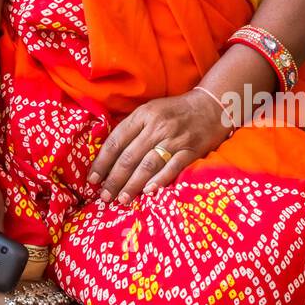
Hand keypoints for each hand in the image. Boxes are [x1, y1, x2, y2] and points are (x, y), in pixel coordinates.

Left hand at [87, 88, 231, 204]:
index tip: (92, 178)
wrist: (211, 106)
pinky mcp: (191, 150)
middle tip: (104, 196)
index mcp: (143, 115)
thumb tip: (108, 154)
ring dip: (132, 185)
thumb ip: (132, 128)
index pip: (116, 141)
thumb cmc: (175, 111)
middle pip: (129, 156)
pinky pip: (173, 168)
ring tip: (121, 199)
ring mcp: (175, 139)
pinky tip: (148, 192)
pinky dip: (159, 180)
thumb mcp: (150, 110)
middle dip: (114, 179)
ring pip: (148, 165)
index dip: (102, 161)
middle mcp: (157, 127)